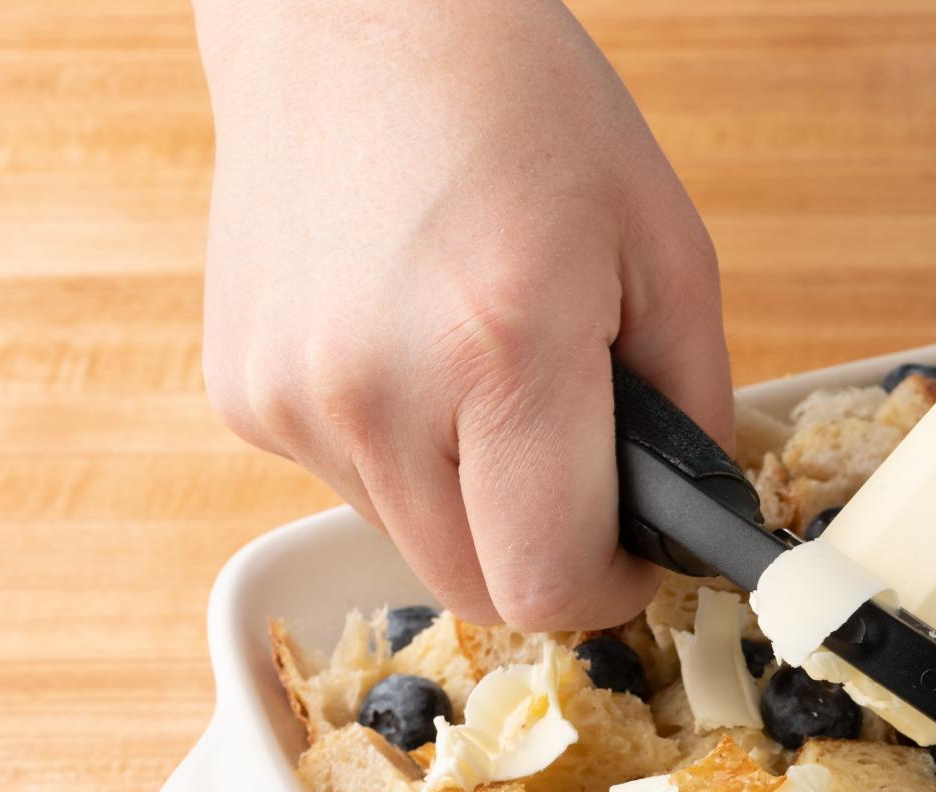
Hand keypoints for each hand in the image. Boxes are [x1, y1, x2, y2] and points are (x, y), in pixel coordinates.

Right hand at [198, 0, 730, 628]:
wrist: (352, 17)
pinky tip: (416, 352)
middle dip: (545, 557)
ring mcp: (292, 400)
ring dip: (472, 507)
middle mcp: (375, 393)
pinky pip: (351, 484)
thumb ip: (693, 411)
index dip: (612, 588)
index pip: (550, 585)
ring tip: (491, 383)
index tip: (634, 554)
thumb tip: (684, 527)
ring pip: (414, 544)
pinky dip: (403, 454)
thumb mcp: (667, 247)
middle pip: (478, 591)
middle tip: (579, 480)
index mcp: (502, 352)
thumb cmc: (522, 108)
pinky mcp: (243, 395)